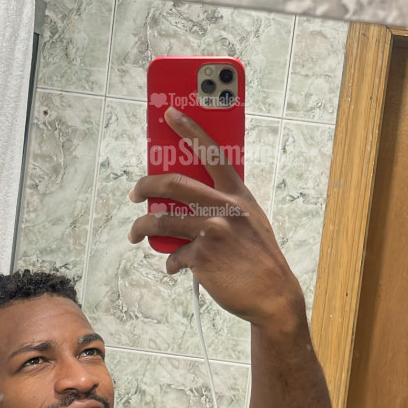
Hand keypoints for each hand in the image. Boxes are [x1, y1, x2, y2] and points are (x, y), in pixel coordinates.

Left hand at [128, 107, 305, 326]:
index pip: (211, 151)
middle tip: (135, 192)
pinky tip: (176, 267)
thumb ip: (225, 205)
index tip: (169, 112)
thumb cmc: (259, 256)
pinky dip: (171, 262)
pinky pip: (173, 255)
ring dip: (141, 228)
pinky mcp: (201, 257)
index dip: (189, 128)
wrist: (272, 295)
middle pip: (173, 183)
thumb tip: (189, 199)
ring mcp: (212, 231)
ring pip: (161, 221)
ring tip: (136, 233)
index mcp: (237, 193)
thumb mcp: (250, 219)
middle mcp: (224, 207)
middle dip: (146, 185)